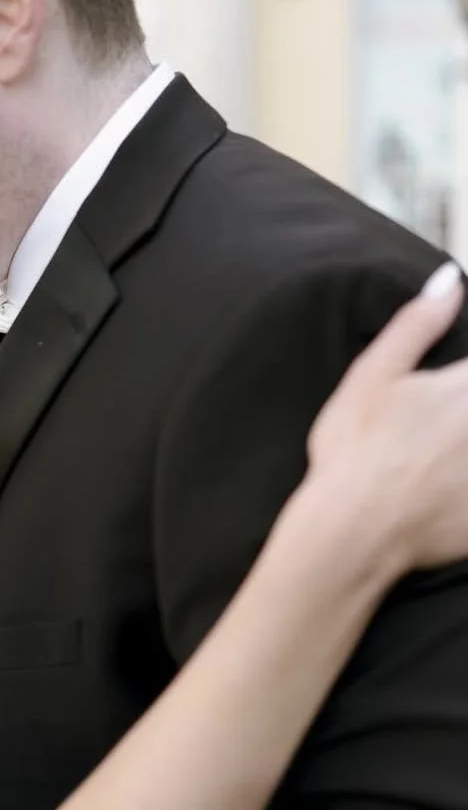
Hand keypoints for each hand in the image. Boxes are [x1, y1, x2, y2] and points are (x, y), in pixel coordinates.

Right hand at [305, 262, 467, 572]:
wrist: (354, 529)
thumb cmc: (355, 450)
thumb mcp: (372, 375)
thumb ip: (418, 322)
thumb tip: (450, 280)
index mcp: (467, 387)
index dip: (462, 381)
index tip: (449, 391)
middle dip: (462, 416)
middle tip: (436, 428)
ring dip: (466, 449)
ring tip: (442, 453)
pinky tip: (452, 490)